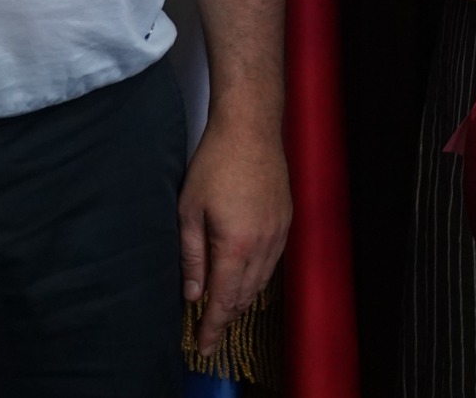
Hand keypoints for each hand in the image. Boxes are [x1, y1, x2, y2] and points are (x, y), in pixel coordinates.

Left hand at [179, 120, 292, 356]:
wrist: (251, 128)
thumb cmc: (215, 164)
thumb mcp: (189, 211)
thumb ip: (191, 256)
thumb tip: (193, 293)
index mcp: (236, 245)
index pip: (224, 300)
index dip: (214, 327)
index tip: (204, 347)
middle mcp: (263, 245)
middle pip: (246, 295)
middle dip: (227, 317)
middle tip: (210, 332)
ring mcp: (278, 232)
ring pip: (262, 281)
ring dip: (243, 298)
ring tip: (225, 310)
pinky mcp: (285, 220)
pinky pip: (273, 261)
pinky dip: (258, 278)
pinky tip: (246, 278)